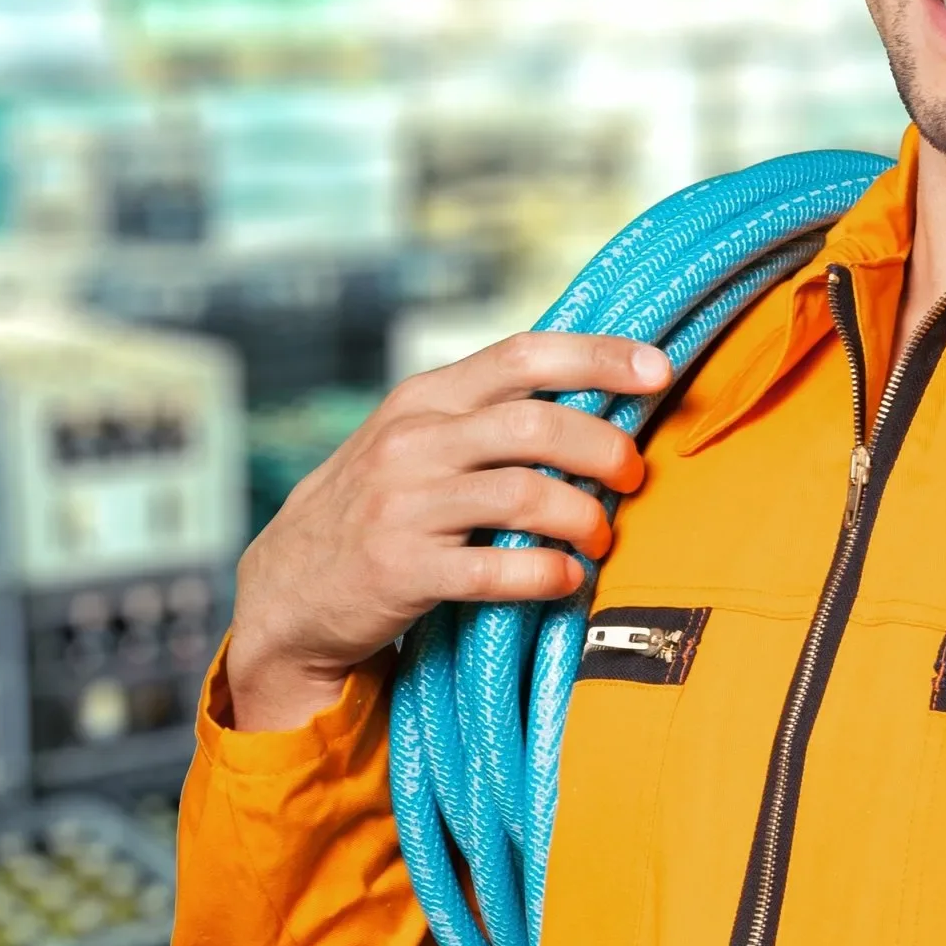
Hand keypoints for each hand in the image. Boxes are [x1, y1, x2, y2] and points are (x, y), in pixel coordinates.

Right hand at [227, 332, 671, 732]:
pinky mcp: (400, 572)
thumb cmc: (379, 507)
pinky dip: (547, 576)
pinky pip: (496, 571)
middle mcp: (412, 442)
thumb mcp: (417, 440)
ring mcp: (404, 507)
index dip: (598, 357)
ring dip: (584, 517)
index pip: (523, 355)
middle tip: (634, 476)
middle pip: (535, 425)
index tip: (658, 369)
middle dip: (605, 449)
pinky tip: (568, 579)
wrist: (287, 590)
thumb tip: (598, 392)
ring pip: (525, 496)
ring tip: (601, 537)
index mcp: (425, 398)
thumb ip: (487, 413)